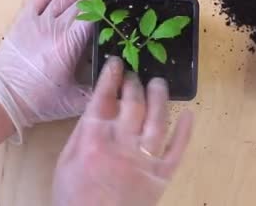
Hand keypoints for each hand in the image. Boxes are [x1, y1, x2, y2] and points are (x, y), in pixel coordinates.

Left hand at [0, 0, 122, 142]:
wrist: (3, 99)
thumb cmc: (41, 101)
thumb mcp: (77, 101)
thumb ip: (101, 89)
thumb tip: (124, 79)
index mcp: (67, 44)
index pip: (93, 15)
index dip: (112, 5)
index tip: (128, 1)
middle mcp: (52, 27)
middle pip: (82, 1)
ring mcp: (36, 20)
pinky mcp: (24, 19)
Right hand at [52, 57, 193, 205]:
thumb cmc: (74, 196)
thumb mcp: (66, 161)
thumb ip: (82, 132)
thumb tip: (97, 105)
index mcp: (94, 138)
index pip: (104, 98)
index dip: (111, 77)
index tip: (116, 63)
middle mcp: (122, 143)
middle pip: (133, 104)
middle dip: (134, 84)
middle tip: (135, 75)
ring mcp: (144, 158)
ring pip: (158, 119)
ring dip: (160, 97)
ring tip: (159, 84)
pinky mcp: (162, 175)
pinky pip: (178, 148)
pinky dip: (185, 131)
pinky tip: (189, 114)